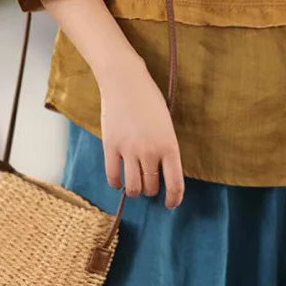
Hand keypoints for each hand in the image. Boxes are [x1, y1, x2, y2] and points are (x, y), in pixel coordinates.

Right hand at [99, 58, 184, 208]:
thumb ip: (165, 147)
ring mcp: (129, 151)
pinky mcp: (110, 148)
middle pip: (151, 187)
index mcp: (169, 145)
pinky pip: (113, 177)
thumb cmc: (149, 99)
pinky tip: (119, 180)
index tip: (171, 204)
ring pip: (133, 187)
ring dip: (136, 190)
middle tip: (150, 183)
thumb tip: (161, 172)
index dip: (174, 199)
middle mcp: (150, 151)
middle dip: (152, 189)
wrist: (125, 81)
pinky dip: (116, 183)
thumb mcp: (166, 123)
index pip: (175, 183)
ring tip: (136, 184)